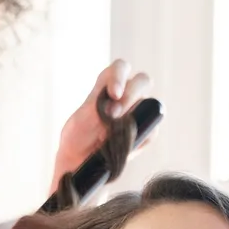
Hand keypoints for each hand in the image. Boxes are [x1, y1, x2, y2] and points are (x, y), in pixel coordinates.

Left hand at [54, 59, 153, 177]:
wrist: (79, 160)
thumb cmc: (77, 137)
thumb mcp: (80, 122)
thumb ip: (95, 110)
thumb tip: (113, 108)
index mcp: (108, 86)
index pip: (120, 68)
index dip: (119, 76)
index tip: (113, 94)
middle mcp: (127, 95)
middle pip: (142, 80)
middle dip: (130, 94)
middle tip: (114, 114)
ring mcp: (139, 113)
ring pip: (152, 103)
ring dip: (137, 113)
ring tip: (118, 130)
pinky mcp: (146, 133)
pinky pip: (152, 131)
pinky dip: (141, 136)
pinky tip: (126, 145)